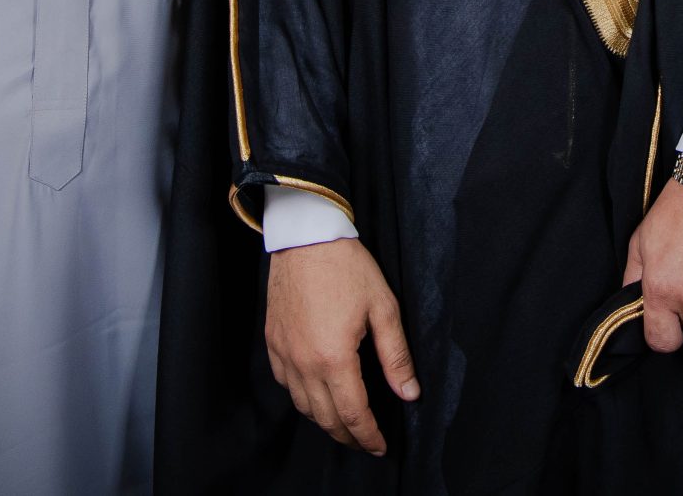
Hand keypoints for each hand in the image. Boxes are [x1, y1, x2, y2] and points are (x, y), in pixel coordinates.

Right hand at [266, 238, 420, 455]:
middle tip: (365, 442)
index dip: (368, 435)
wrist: (306, 236)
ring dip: (325, 421)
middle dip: (348, 436)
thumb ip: (396, 356)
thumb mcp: (383, 308)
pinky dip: (303, 398)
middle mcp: (304, 363)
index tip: (381, 446)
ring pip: (303, 405)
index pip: (353, 413)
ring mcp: (284, 353)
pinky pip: (285, 384)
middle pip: (326, 417)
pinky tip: (316, 394)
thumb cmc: (348, 267)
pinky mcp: (273, 342)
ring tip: (345, 424)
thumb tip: (409, 393)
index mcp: (334, 358)